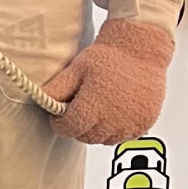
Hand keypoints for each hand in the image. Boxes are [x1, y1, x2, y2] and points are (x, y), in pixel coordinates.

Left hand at [41, 18, 173, 144]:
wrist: (140, 49)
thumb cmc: (108, 56)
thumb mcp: (76, 68)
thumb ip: (58, 88)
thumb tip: (42, 101)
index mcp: (94, 106)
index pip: (69, 129)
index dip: (61, 123)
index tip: (60, 115)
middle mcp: (114, 119)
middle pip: (86, 137)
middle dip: (78, 127)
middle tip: (78, 110)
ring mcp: (131, 123)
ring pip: (105, 140)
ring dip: (97, 131)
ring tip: (96, 110)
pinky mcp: (145, 123)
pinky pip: (124, 137)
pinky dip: (116, 131)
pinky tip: (113, 114)